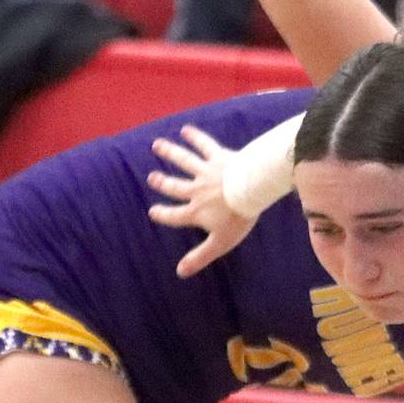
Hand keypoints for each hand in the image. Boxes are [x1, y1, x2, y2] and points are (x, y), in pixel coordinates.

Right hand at [147, 126, 254, 277]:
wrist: (251, 191)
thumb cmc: (237, 217)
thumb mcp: (219, 243)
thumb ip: (200, 256)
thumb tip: (181, 272)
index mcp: (196, 211)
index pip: (176, 215)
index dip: (164, 215)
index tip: (153, 211)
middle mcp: (196, 190)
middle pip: (176, 186)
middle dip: (163, 182)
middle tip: (152, 177)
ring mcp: (206, 171)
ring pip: (184, 161)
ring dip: (170, 153)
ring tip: (157, 145)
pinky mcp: (219, 157)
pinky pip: (205, 145)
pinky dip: (195, 137)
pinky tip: (186, 129)